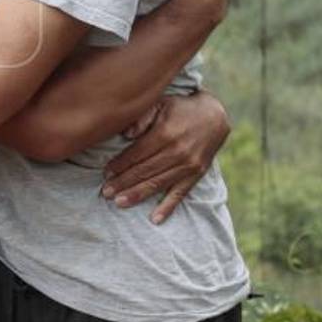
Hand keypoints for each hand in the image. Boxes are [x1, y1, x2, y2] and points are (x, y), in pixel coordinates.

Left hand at [101, 91, 230, 223]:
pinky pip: (180, 193)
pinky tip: (155, 219)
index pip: (137, 153)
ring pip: (158, 184)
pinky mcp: (196, 174)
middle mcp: (177, 151)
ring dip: (137, 195)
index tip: (106, 173)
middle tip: (106, 193)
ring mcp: (188, 165)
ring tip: (119, 203)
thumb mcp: (162, 103)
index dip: (120, 164)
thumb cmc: (181, 109)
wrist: (214, 116)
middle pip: (145, 170)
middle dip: (123, 183)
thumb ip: (143, 116)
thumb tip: (126, 134)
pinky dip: (168, 207)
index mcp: (166, 132)